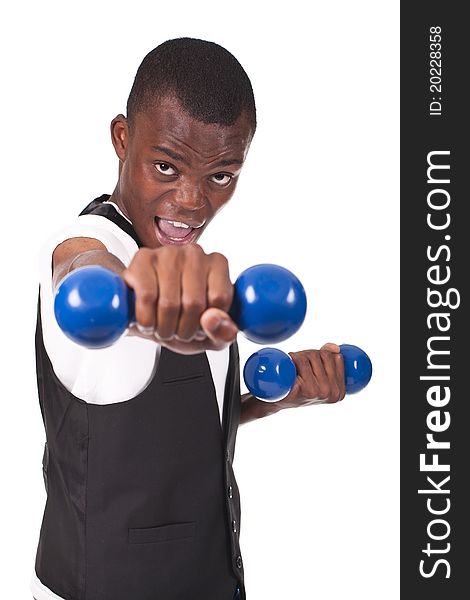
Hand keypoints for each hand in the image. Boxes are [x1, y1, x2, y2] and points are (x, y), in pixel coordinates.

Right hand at [121, 244, 237, 353]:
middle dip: (184, 330)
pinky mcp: (143, 259)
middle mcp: (194, 253)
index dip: (208, 323)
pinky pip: (146, 297)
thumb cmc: (183, 320)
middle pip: (194, 302)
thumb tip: (212, 319)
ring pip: (169, 303)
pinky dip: (146, 320)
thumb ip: (223, 333)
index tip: (200, 326)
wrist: (148, 315)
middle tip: (179, 332)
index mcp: (218, 264)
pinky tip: (148, 322)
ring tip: (163, 329)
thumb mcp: (211, 334)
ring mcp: (168, 253)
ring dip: (165, 328)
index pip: (220, 298)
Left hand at [278, 343, 345, 407]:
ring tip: (292, 365)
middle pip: (323, 355)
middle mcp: (330, 392)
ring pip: (310, 356)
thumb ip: (330, 360)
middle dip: (309, 354)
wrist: (277, 401)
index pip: (336, 358)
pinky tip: (289, 363)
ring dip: (299, 355)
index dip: (322, 354)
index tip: (311, 363)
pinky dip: (292, 358)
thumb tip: (335, 348)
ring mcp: (316, 391)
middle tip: (298, 363)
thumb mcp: (319, 376)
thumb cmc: (299, 386)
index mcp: (339, 391)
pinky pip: (300, 362)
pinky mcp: (301, 389)